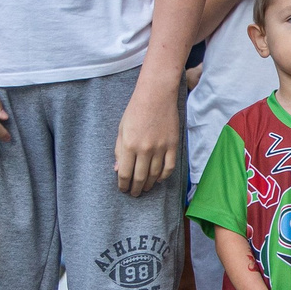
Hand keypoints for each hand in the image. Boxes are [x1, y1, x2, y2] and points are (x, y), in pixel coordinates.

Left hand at [113, 74, 180, 196]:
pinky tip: (158, 179)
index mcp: (129, 145)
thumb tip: (118, 170)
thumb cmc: (135, 110)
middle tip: (134, 194)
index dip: (123, 185)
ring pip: (154, 175)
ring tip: (145, 188)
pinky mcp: (172, 145)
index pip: (125, 173)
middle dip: (136, 189)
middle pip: (140, 178)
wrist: (156, 95)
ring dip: (149, 184)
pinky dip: (163, 176)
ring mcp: (160, 148)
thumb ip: (119, 150)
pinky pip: (169, 167)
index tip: (123, 189)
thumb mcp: (121, 129)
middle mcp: (145, 149)